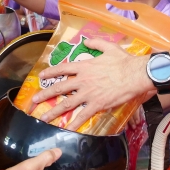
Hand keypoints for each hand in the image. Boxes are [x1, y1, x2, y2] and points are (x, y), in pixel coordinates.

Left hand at [35, 37, 153, 130]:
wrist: (135, 75)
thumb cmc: (124, 61)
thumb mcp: (109, 47)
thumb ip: (96, 43)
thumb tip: (86, 40)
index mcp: (85, 66)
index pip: (63, 69)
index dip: (50, 72)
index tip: (41, 76)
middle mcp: (83, 80)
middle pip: (60, 88)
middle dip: (45, 95)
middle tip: (34, 100)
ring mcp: (88, 94)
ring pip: (67, 104)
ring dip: (54, 112)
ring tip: (43, 118)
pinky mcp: (97, 104)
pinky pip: (82, 115)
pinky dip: (74, 123)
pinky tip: (66, 129)